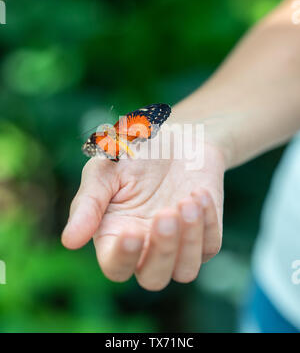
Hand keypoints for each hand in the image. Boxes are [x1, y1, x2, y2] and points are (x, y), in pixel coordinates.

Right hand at [62, 136, 224, 290]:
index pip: (116, 267)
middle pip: (153, 278)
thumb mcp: (105, 171)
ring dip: (189, 240)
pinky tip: (199, 194)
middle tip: (166, 213)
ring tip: (187, 201)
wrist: (178, 139)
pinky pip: (210, 246)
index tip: (132, 232)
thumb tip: (69, 241)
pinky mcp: (205, 235)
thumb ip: (88, 204)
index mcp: (116, 235)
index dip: (123, 257)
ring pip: (185, 271)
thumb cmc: (136, 155)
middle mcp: (147, 247)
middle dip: (162, 250)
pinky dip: (208, 223)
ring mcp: (178, 244)